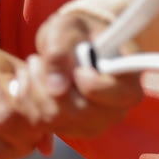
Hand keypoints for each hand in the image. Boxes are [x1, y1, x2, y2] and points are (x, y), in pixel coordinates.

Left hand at [24, 10, 143, 138]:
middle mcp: (116, 108)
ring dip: (34, 91)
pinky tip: (29, 81)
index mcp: (129, 79)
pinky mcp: (72, 130)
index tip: (78, 69)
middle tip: (35, 60)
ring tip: (32, 65)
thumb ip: (61, 50)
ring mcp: (94, 122)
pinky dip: (29, 103)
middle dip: (49, 85)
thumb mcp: (68, 28)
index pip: (121, 94)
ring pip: (58, 120)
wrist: (69, 43)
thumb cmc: (76, 31)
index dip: (94, 84)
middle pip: (82, 113)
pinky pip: (44, 125)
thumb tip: (56, 88)